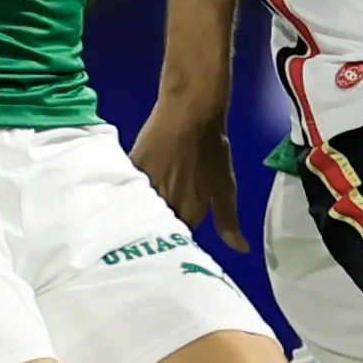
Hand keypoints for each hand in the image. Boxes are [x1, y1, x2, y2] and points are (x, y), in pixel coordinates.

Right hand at [130, 92, 250, 249]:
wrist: (190, 111)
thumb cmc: (212, 148)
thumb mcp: (225, 186)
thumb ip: (228, 221)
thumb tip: (240, 250)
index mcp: (189, 212)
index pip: (176, 239)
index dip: (174, 240)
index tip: (172, 239)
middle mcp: (166, 204)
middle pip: (155, 227)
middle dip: (154, 230)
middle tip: (154, 228)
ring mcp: (146, 187)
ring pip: (138, 212)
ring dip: (138, 215)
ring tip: (136, 216)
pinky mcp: (130, 171)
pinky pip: (124, 192)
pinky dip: (125, 196)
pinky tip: (122, 198)